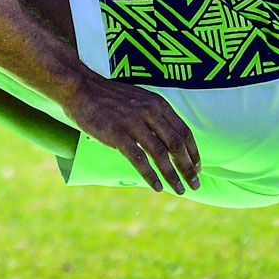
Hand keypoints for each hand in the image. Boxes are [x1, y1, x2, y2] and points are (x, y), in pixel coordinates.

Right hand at [63, 75, 200, 193]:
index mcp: (158, 104)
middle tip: (195, 184)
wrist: (80, 88)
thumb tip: (167, 136)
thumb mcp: (139, 99)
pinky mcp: (117, 134)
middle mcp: (150, 112)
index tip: (198, 167)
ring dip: (172, 175)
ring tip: (179, 190)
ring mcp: (133, 123)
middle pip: (176, 145)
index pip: (184, 131)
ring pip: (160, 154)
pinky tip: (157, 187)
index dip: (193, 152)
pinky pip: (139, 159)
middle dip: (188, 167)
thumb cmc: (108, 96)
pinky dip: (150, 175)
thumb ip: (154, 115)